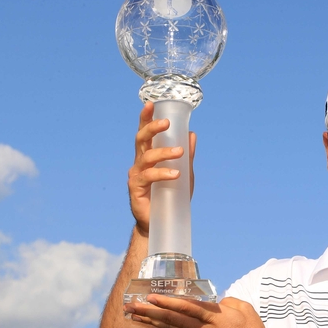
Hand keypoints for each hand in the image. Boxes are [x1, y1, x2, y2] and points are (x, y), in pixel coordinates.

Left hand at [124, 295, 275, 327]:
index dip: (169, 301)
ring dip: (153, 321)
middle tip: (132, 305)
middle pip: (173, 318)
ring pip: (173, 327)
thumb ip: (228, 302)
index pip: (188, 307)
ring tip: (136, 316)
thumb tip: (218, 303)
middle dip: (152, 311)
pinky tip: (155, 325)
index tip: (152, 296)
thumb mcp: (245, 310)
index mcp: (215, 317)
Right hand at [128, 102, 196, 235]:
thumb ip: (187, 156)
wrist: (160, 223)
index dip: (145, 118)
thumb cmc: (171, 197)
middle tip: (166, 124)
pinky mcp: (135, 189)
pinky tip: (175, 175)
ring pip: (146, 157)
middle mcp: (140, 163)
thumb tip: (192, 135)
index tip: (151, 104)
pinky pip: (148, 177)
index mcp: (149, 156)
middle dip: (151, 128)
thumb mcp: (184, 173)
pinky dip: (162, 174)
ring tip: (180, 153)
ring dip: (164, 153)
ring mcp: (136, 175)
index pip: (145, 133)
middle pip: (141, 140)